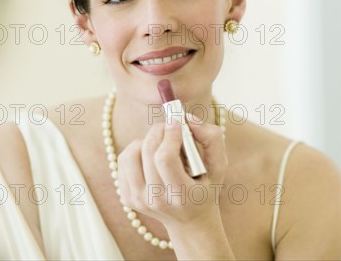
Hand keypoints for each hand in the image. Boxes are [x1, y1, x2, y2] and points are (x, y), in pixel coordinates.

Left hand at [116, 113, 227, 228]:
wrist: (189, 221)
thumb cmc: (205, 188)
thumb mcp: (218, 166)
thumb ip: (211, 138)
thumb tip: (187, 119)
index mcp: (182, 195)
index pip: (165, 158)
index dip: (169, 135)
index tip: (176, 122)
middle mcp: (157, 200)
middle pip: (148, 153)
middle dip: (158, 131)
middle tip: (168, 126)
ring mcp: (139, 200)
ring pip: (130, 154)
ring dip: (145, 140)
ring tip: (159, 143)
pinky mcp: (126, 197)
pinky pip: (123, 161)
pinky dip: (135, 150)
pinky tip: (149, 156)